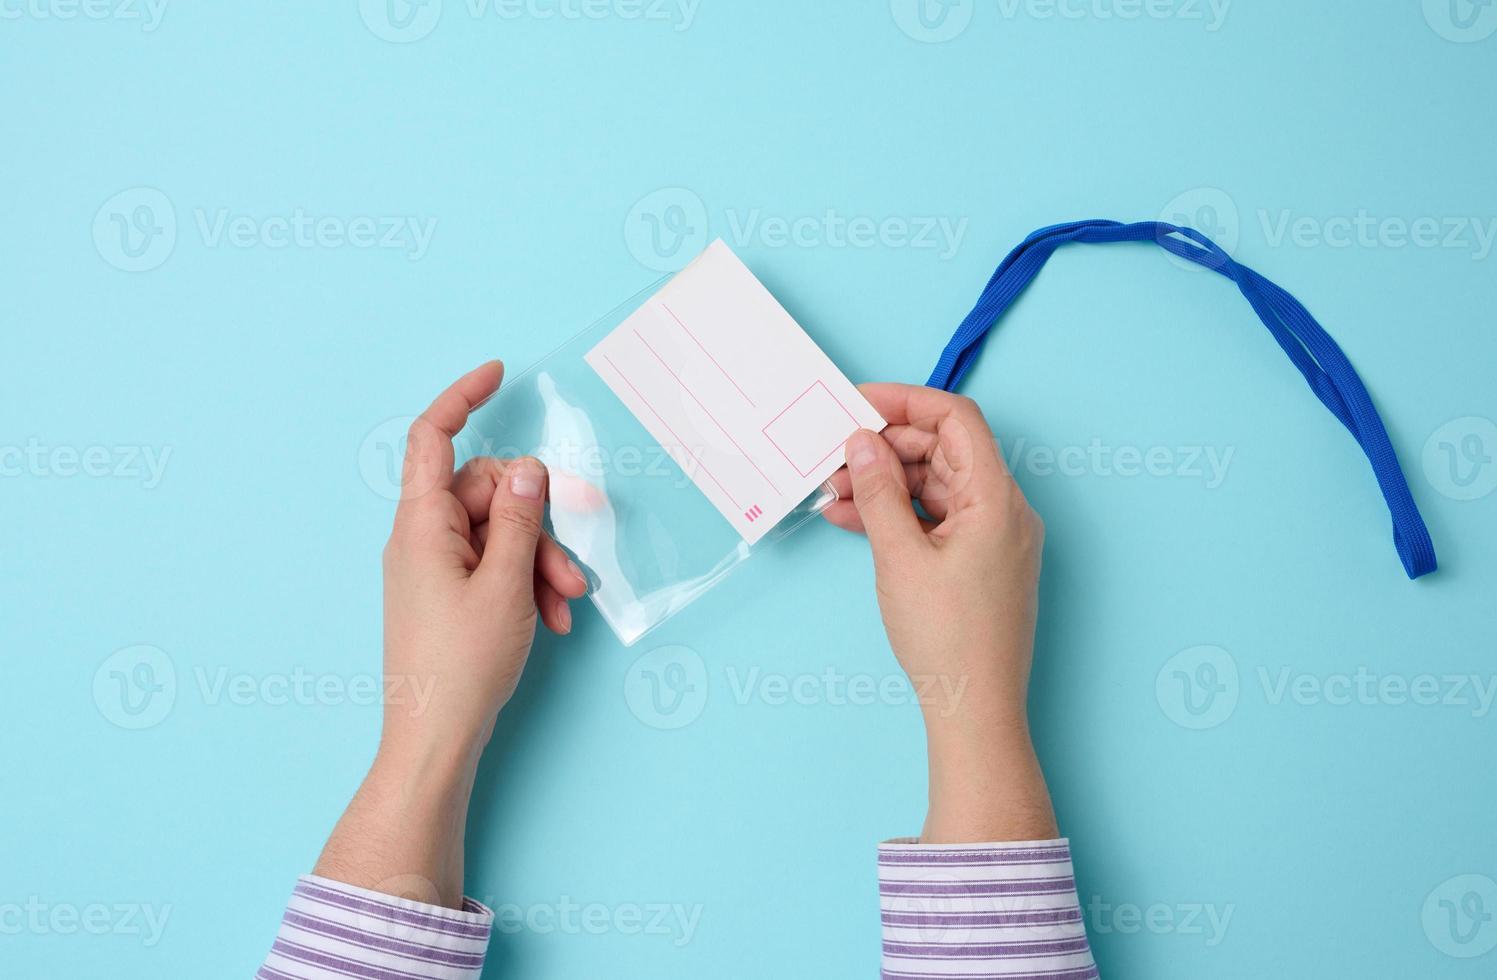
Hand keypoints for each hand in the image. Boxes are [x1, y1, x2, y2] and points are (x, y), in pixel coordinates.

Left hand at [381, 361, 587, 755]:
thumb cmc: (461, 665)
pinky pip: (491, 565)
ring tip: (566, 603)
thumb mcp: (505, 584)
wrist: (434, 739)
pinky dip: (525, 583)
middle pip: (485, 491)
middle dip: (536, 520)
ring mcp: (432, 567)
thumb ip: (518, 519)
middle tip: (571, 568)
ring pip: (497, 532)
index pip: (432, 438)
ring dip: (538, 560)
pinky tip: (552, 619)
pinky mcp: (446, 594)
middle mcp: (420, 538)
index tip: (500, 374)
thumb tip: (525, 468)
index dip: (462, 398)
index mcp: (421, 525)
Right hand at [826, 383, 1055, 842]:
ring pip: (935, 486)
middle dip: (886, 448)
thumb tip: (863, 441)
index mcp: (997, 498)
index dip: (905, 402)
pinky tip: (851, 518)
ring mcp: (993, 537)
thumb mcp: (900, 557)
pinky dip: (897, 514)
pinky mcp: (978, 562)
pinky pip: (936, 519)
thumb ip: (879, 492)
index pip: (956, 419)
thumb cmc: (948, 638)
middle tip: (834, 456)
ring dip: (885, 482)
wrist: (975, 709)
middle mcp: (1003, 510)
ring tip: (833, 491)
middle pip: (943, 450)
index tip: (857, 403)